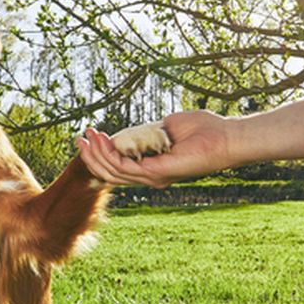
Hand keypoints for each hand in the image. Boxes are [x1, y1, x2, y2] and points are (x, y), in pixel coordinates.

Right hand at [76, 110, 234, 186]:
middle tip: (79, 138)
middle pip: (111, 172)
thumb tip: (130, 130)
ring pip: (114, 171)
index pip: (119, 167)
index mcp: (153, 167)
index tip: (89, 136)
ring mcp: (153, 177)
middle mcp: (151, 176)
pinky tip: (103, 139)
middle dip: (92, 155)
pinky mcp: (156, 173)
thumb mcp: (166, 127)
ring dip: (97, 153)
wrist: (224, 136)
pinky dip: (110, 153)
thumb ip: (146, 131)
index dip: (101, 154)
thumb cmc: (202, 130)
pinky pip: (125, 167)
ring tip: (88, 136)